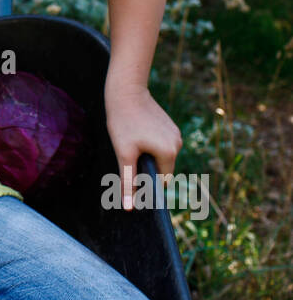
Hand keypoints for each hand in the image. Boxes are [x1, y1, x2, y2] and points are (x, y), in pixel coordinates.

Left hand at [104, 84, 181, 208]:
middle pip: (162, 168)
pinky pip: (161, 144)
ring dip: (148, 156)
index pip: (161, 181)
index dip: (147, 183)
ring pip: (162, 156)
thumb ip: (128, 181)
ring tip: (132, 142)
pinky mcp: (170, 126)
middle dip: (146, 167)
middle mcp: (177, 143)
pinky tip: (137, 135)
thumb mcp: (124, 154)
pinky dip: (150, 145)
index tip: (133, 177)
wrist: (126, 92)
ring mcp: (175, 134)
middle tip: (128, 155)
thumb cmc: (123, 122)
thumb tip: (129, 207)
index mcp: (169, 152)